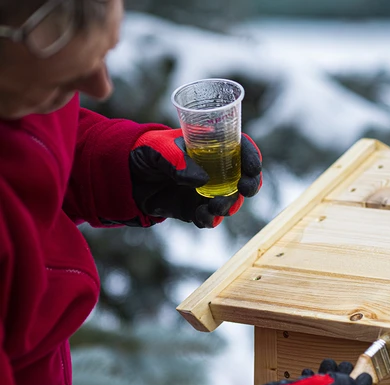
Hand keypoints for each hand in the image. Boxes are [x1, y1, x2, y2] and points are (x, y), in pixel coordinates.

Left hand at [129, 129, 261, 227]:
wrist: (125, 176)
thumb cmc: (145, 152)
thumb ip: (176, 159)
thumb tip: (201, 181)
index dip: (252, 157)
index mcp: (211, 147)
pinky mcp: (193, 209)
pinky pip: (209, 218)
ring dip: (230, 205)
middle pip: (244, 178)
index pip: (241, 149)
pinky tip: (203, 217)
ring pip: (231, 201)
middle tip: (244, 189)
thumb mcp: (157, 148)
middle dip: (250, 185)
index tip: (252, 167)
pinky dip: (210, 219)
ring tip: (216, 206)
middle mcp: (214, 170)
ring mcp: (205, 192)